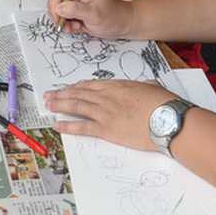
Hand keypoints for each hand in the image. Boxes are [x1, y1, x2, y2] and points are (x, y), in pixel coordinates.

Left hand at [45, 80, 176, 150]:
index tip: (68, 88)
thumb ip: (145, 86)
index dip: (77, 87)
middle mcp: (107, 97)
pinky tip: (58, 124)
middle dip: (62, 93)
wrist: (167, 119)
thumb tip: (147, 85)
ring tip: (48, 105)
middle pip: (79, 93)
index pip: (92, 85)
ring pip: (76, 106)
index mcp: (118, 86)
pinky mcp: (106, 129)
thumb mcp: (153, 88)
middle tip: (49, 95)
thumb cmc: (165, 105)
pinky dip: (68, 125)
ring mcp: (105, 112)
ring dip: (60, 105)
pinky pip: (82, 126)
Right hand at [47, 0, 137, 38]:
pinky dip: (68, 25)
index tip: (59, 19)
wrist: (124, 24)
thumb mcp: (94, 14)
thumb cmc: (114, 16)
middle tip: (68, 26)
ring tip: (76, 27)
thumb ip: (76, 9)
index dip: (54, 7)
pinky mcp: (77, 11)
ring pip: (59, 12)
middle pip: (56, 2)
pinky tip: (78, 27)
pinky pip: (65, 18)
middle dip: (59, 16)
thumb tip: (59, 8)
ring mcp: (76, 2)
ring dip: (64, 22)